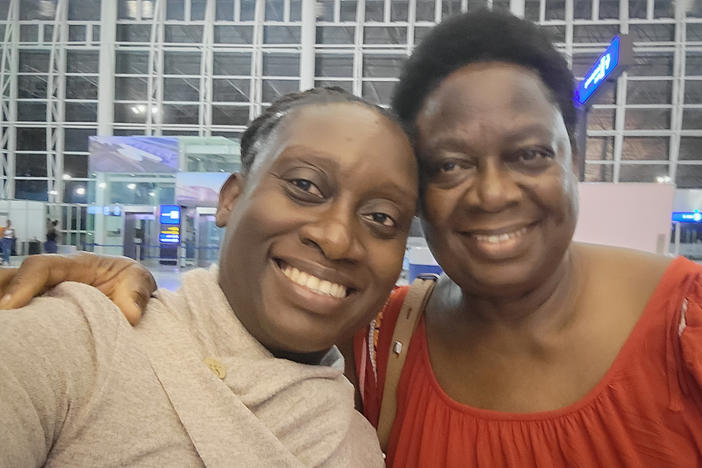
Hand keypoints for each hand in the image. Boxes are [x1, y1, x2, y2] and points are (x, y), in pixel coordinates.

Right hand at [0, 253, 156, 324]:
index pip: (41, 266)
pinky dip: (13, 321)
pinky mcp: (41, 307)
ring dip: (7, 311)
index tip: (11, 306)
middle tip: (4, 324)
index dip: (23, 283)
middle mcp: (52, 276)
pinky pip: (20, 312)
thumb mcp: (140, 281)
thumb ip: (136, 294)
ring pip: (9, 292)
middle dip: (3, 295)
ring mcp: (43, 291)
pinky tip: (12, 337)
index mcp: (75, 264)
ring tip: (6, 332)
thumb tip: (131, 314)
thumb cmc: (131, 283)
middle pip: (12, 278)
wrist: (132, 291)